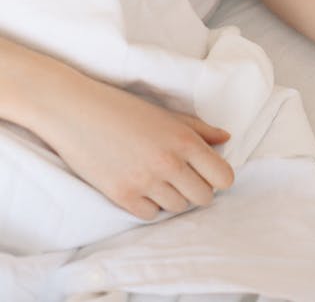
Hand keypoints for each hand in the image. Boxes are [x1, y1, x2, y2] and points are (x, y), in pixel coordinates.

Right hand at [33, 66, 234, 219]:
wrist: (78, 112)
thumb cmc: (124, 109)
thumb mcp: (166, 114)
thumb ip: (199, 128)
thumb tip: (225, 139)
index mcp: (184, 140)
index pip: (223, 177)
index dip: (218, 176)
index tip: (207, 172)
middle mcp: (169, 164)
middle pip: (204, 197)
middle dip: (197, 189)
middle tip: (182, 176)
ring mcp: (146, 182)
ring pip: (178, 208)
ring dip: (173, 197)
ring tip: (158, 178)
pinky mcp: (123, 196)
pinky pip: (151, 215)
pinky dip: (150, 205)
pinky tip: (141, 186)